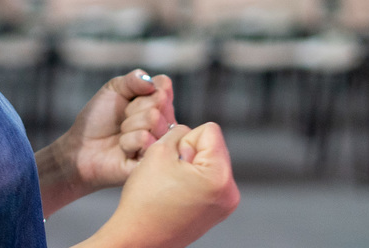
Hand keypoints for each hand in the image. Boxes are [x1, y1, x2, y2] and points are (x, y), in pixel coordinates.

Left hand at [64, 69, 176, 191]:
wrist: (82, 146)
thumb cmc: (99, 118)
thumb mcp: (113, 90)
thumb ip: (133, 79)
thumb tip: (151, 83)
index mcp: (160, 104)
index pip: (163, 86)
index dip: (142, 91)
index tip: (128, 101)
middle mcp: (166, 123)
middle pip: (160, 102)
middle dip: (133, 109)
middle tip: (122, 120)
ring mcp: (161, 142)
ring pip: (154, 119)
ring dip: (129, 125)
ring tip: (122, 134)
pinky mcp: (154, 160)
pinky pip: (145, 139)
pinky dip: (127, 141)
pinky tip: (124, 149)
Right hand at [97, 122, 238, 247]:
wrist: (139, 238)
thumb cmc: (145, 201)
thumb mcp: (158, 150)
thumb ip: (178, 132)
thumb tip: (189, 133)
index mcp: (219, 177)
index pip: (209, 131)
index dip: (185, 140)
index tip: (173, 162)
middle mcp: (230, 192)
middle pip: (213, 146)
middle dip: (190, 153)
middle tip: (170, 175)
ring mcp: (225, 204)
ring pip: (209, 162)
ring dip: (191, 166)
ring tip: (172, 185)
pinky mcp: (217, 211)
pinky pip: (208, 180)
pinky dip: (193, 180)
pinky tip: (176, 193)